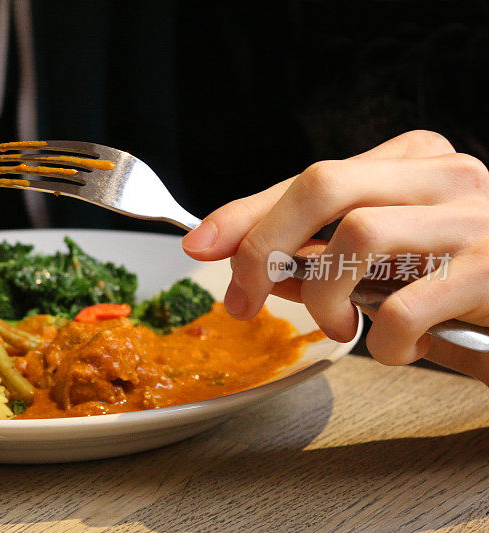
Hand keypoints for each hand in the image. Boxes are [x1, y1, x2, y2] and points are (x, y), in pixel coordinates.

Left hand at [182, 130, 488, 383]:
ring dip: (323, 295)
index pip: (307, 177)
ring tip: (336, 328)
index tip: (199, 245)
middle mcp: (443, 176)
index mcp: (411, 161)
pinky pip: (404, 305)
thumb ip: (327, 254)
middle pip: (322, 184)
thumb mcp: (388, 259)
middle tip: (245, 299)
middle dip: (264, 244)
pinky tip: (395, 348)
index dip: (245, 214)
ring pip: (357, 233)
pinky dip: (381, 341)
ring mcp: (472, 219)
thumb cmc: (463, 281)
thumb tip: (258, 268)